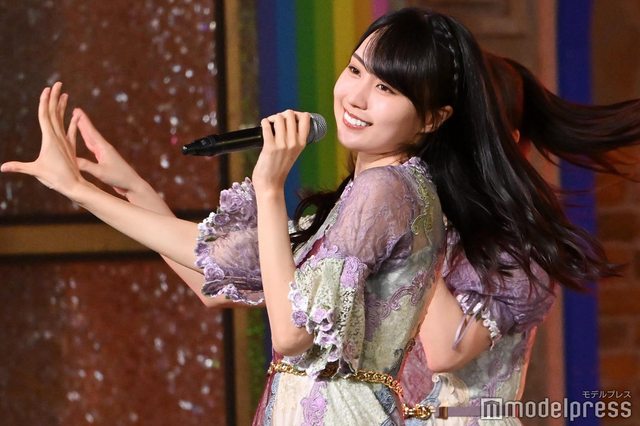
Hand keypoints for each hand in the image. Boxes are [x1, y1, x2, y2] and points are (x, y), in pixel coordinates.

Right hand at [1, 82, 84, 197]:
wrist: (74, 185)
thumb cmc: (54, 179)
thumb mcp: (35, 171)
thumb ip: (19, 167)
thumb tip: (1, 168)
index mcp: (50, 139)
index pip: (45, 116)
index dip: (45, 102)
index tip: (46, 89)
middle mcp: (58, 137)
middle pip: (54, 113)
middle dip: (54, 97)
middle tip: (57, 83)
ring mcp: (65, 141)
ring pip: (63, 120)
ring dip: (62, 106)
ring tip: (64, 94)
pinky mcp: (71, 147)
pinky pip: (72, 131)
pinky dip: (74, 122)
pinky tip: (77, 115)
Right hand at [75, 108, 144, 196]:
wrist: (132, 185)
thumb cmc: (119, 178)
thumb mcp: (100, 172)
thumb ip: (86, 166)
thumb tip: (70, 160)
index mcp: (104, 148)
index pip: (91, 132)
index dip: (83, 121)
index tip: (76, 110)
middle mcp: (104, 149)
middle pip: (91, 133)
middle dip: (82, 122)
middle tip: (75, 111)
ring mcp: (105, 154)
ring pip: (91, 140)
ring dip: (84, 131)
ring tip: (78, 122)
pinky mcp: (106, 160)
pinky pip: (93, 148)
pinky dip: (87, 142)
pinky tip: (86, 141)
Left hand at [251, 109, 310, 193]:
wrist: (271, 184)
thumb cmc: (280, 168)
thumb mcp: (293, 153)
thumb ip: (294, 139)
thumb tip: (287, 121)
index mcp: (302, 143)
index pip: (306, 118)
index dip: (297, 114)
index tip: (290, 118)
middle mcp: (294, 143)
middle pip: (290, 114)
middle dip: (282, 114)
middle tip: (277, 122)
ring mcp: (282, 145)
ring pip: (278, 118)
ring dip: (272, 118)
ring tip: (270, 124)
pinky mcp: (269, 147)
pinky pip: (267, 126)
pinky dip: (264, 122)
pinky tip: (264, 125)